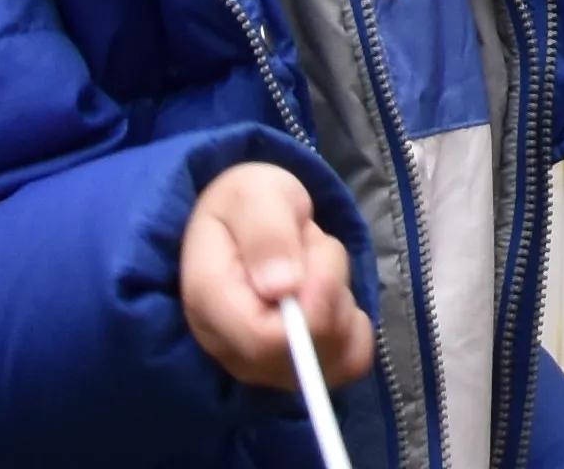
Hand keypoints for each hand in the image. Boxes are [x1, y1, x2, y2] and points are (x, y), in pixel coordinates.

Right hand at [173, 154, 374, 394]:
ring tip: (316, 267)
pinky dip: (354, 328)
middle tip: (316, 248)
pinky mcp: (292, 368)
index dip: (310, 312)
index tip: (325, 270)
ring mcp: (259, 364)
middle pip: (300, 356)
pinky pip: (345, 364)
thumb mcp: (255, 195)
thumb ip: (268, 235)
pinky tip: (333, 296)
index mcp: (209, 302)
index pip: (263, 341)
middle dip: (330, 296)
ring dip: (341, 304)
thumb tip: (283, 289)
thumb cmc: (249, 202)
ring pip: (330, 357)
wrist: (248, 216)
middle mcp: (228, 347)